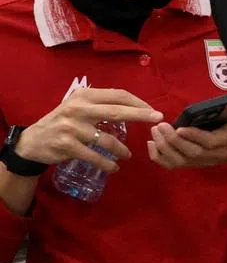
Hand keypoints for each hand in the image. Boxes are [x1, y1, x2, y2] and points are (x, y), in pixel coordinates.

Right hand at [16, 89, 162, 173]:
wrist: (33, 141)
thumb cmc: (63, 122)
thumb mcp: (79, 107)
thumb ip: (101, 106)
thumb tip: (135, 108)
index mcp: (84, 96)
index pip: (118, 95)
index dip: (138, 102)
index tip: (153, 111)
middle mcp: (78, 109)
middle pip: (117, 111)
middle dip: (141, 115)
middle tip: (158, 119)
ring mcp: (72, 127)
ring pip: (108, 139)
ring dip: (122, 150)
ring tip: (127, 155)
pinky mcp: (67, 145)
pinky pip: (95, 156)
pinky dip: (107, 164)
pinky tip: (113, 167)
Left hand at [147, 101, 226, 170]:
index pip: (210, 142)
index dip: (194, 136)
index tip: (180, 127)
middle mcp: (215, 155)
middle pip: (192, 153)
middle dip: (174, 141)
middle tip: (161, 126)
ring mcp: (203, 161)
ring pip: (180, 161)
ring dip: (164, 148)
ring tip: (155, 131)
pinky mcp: (194, 163)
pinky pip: (173, 165)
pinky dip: (159, 157)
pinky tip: (151, 144)